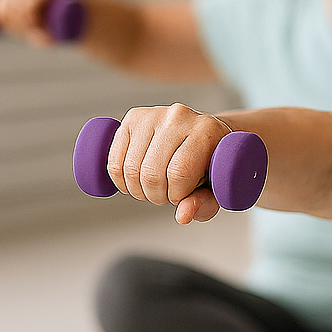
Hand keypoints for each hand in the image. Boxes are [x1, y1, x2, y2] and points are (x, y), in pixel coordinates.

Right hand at [110, 103, 230, 223]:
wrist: (205, 134)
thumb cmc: (212, 164)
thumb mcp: (216, 187)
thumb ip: (204, 203)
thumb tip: (182, 216)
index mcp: (206, 131)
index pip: (179, 173)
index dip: (176, 195)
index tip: (182, 196)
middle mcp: (178, 117)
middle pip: (151, 172)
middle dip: (156, 195)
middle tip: (166, 195)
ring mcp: (152, 115)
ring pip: (130, 168)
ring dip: (138, 190)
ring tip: (153, 189)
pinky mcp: (133, 118)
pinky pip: (114, 160)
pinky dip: (120, 180)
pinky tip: (134, 183)